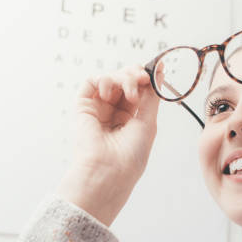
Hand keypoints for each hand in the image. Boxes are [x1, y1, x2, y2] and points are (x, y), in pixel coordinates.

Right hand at [57, 65, 160, 226]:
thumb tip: (159, 71)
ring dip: (122, 79)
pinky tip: (109, 93)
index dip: (146, 78)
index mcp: (130, 119)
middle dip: (135, 74)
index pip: (138, 90)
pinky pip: (91, 82)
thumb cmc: (130, 156)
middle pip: (124, 80)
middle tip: (142, 78)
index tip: (155, 70)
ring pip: (110, 79)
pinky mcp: (83, 107)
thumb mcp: (148, 122)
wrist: (108, 171)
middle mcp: (113, 112)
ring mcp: (98, 109)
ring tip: (130, 93)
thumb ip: (151, 95)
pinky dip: (103, 80)